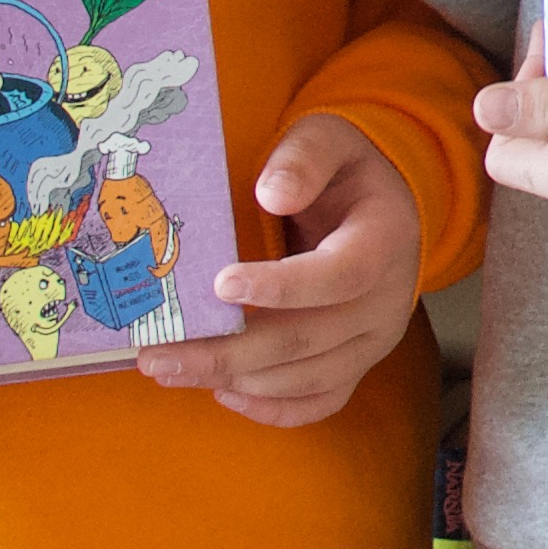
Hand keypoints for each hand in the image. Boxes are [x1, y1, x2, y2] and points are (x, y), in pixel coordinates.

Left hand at [140, 112, 423, 424]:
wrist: (389, 204)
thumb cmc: (346, 169)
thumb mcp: (329, 140)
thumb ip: (303, 159)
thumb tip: (272, 192)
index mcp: (384, 240)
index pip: (340, 275)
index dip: (283, 286)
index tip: (220, 284)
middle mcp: (386, 301)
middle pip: (307, 340)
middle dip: (228, 352)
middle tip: (158, 355)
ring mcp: (374, 339)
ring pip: (305, 379)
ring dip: (235, 381)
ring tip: (170, 370)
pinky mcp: (358, 363)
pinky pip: (321, 402)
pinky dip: (272, 409)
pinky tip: (223, 393)